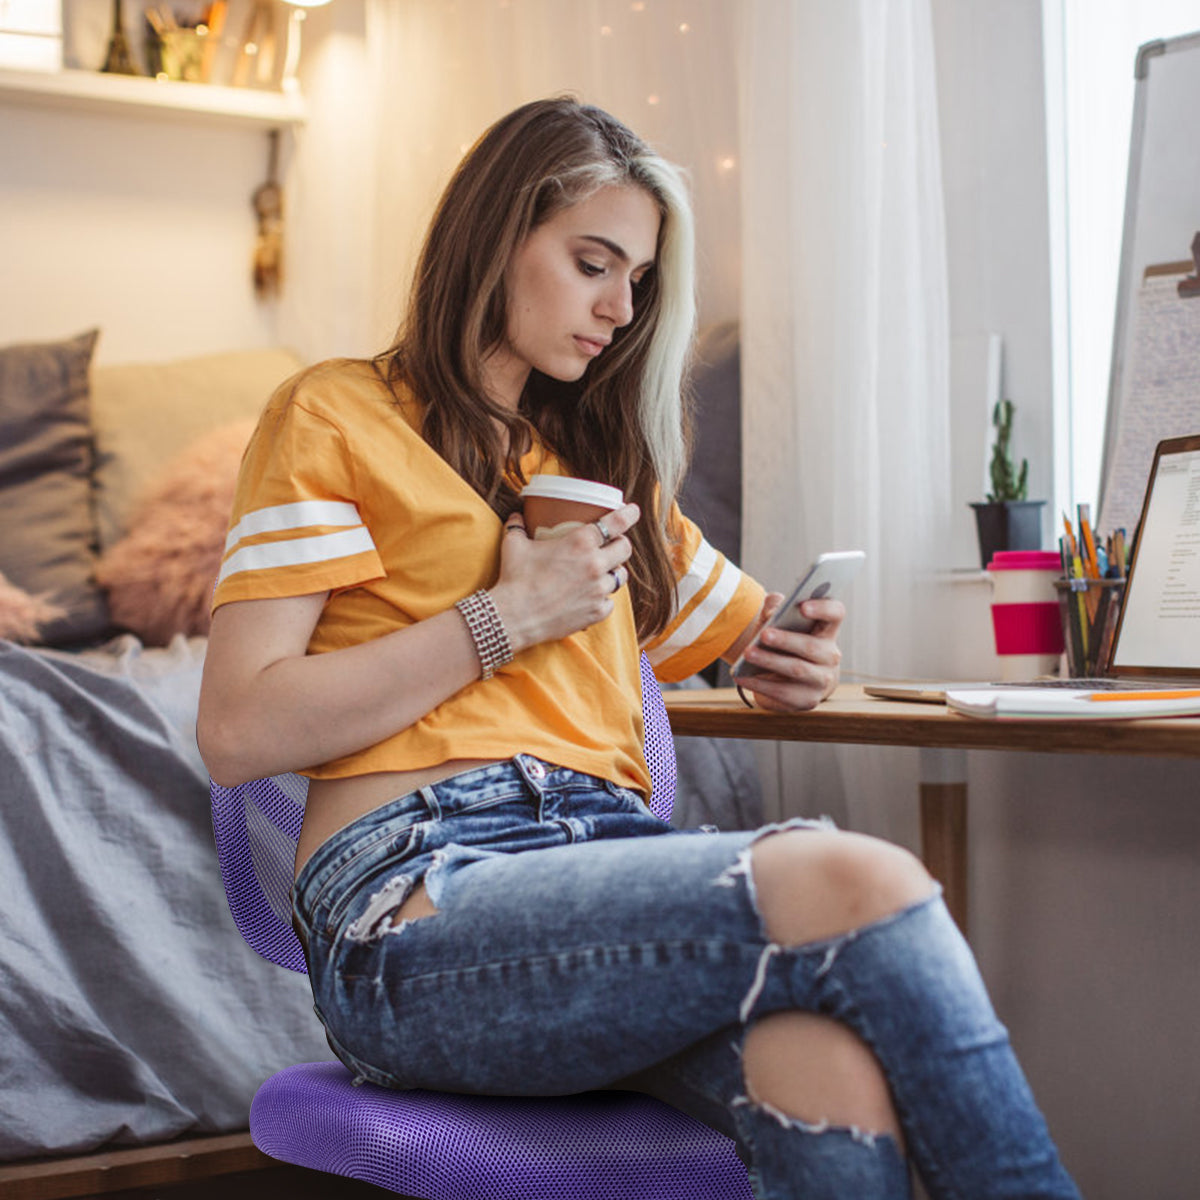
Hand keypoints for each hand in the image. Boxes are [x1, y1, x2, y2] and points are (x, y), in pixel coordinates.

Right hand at [489, 502, 639, 650]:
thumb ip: (518, 526)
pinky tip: (592, 597)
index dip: (629, 514)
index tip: (634, 510)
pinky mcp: (596, 612)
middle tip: (612, 544)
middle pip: (624, 549)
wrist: (515, 617)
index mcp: (580, 542)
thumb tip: (516, 515)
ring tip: (603, 571)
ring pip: (621, 576)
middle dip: (621, 544)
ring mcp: (598, 590)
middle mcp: (595, 564)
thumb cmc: (515, 578)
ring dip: (614, 571)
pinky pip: (610, 602)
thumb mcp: (514, 545)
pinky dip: (603, 599)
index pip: (616, 523)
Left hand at [734, 591, 843, 711]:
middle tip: (763, 634)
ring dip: (770, 661)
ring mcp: (821, 680)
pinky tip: (741, 677)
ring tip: (748, 654)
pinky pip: (783, 692)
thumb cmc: (785, 645)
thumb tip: (772, 602)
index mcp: (826, 630)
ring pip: (797, 669)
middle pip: (811, 646)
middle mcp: (830, 655)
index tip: (803, 606)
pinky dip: (760, 684)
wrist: (792, 682)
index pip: (835, 613)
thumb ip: (775, 608)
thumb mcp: (779, 624)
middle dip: (785, 640)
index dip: (822, 608)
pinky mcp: (807, 700)